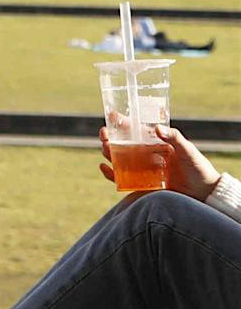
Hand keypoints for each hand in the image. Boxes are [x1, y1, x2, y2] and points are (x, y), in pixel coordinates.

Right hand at [98, 123, 220, 199]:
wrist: (204, 193)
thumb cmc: (198, 168)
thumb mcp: (188, 150)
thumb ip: (174, 138)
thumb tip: (157, 128)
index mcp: (154, 143)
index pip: (133, 129)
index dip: (120, 122)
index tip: (111, 115)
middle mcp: (144, 154)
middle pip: (120, 143)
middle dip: (108, 137)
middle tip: (105, 134)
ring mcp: (141, 169)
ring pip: (117, 158)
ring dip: (107, 152)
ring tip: (105, 148)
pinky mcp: (140, 184)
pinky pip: (120, 178)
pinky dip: (110, 173)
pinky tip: (104, 167)